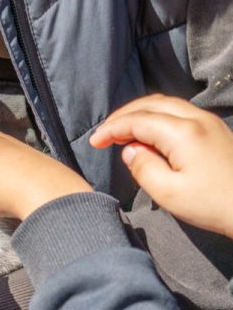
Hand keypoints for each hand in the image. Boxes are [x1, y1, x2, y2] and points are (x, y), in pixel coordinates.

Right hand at [90, 94, 232, 238]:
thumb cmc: (213, 204)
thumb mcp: (168, 193)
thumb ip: (143, 167)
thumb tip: (130, 151)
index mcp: (182, 133)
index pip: (137, 120)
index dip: (112, 129)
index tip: (93, 142)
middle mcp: (196, 119)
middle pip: (151, 104)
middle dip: (123, 116)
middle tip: (105, 134)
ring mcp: (208, 122)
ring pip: (166, 105)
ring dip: (140, 114)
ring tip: (123, 133)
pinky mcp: (215, 131)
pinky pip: (179, 113)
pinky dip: (156, 118)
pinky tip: (148, 136)